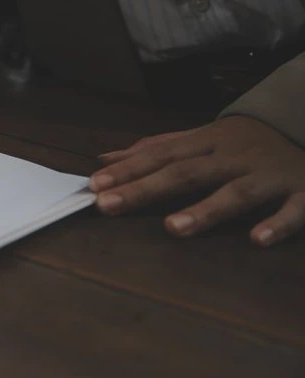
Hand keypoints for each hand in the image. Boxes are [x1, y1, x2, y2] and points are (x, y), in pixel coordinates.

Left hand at [89, 116, 304, 246]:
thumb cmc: (246, 142)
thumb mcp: (201, 138)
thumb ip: (155, 149)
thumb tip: (104, 158)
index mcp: (207, 142)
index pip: (160, 156)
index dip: (127, 171)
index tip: (94, 186)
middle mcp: (234, 157)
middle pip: (186, 173)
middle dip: (146, 189)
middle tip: (109, 206)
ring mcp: (269, 175)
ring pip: (235, 193)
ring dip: (205, 210)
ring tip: (173, 228)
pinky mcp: (304, 193)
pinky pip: (293, 210)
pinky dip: (276, 223)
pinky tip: (256, 239)